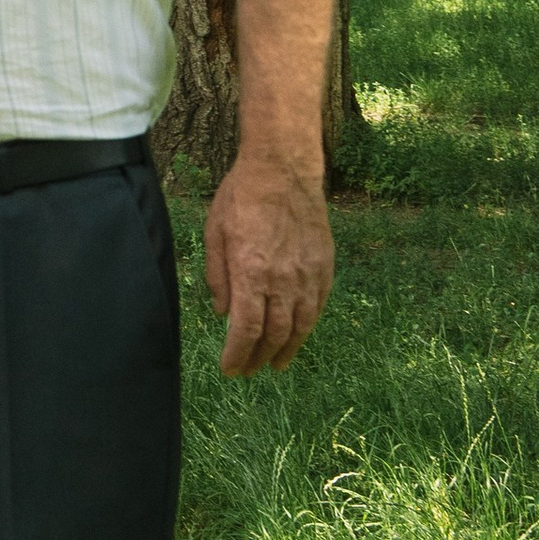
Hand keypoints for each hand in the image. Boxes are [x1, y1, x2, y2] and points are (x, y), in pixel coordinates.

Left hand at [202, 148, 332, 373]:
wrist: (283, 169)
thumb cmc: (242, 196)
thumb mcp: (214, 232)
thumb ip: (217, 276)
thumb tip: (223, 314)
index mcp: (250, 274)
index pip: (246, 330)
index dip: (238, 356)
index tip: (230, 370)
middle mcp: (282, 280)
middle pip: (273, 335)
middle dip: (258, 358)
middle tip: (248, 370)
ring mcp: (307, 275)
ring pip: (300, 326)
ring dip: (287, 350)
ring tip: (275, 364)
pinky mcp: (324, 266)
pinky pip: (318, 306)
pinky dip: (307, 326)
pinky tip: (298, 334)